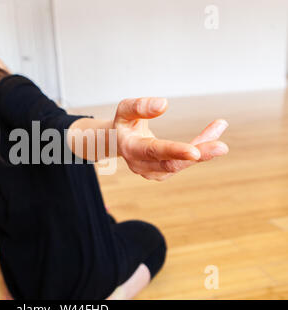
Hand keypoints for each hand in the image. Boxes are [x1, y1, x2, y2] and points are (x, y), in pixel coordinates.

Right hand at [114, 98, 228, 180]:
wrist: (117, 142)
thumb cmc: (123, 123)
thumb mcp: (125, 110)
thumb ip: (140, 106)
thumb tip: (164, 104)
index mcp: (130, 148)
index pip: (153, 151)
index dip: (174, 151)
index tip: (194, 152)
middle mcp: (141, 166)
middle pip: (172, 164)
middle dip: (198, 155)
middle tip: (222, 147)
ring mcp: (153, 173)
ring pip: (182, 164)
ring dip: (204, 148)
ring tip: (219, 125)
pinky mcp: (164, 173)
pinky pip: (186, 162)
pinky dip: (201, 148)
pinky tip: (214, 132)